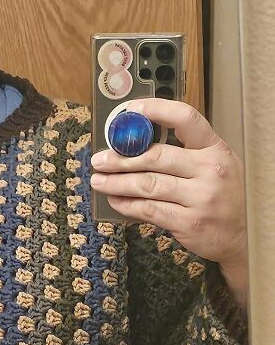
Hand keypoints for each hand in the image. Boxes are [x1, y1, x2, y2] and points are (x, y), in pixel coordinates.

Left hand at [90, 98, 247, 309]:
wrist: (244, 233)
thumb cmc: (225, 195)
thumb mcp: (217, 164)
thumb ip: (187, 152)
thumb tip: (139, 143)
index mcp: (215, 149)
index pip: (186, 118)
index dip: (155, 111)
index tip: (130, 112)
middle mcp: (209, 170)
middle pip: (156, 156)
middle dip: (121, 157)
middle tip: (100, 158)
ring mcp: (200, 198)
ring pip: (148, 184)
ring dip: (117, 182)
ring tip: (99, 180)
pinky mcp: (188, 223)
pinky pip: (150, 210)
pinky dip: (128, 204)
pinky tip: (115, 200)